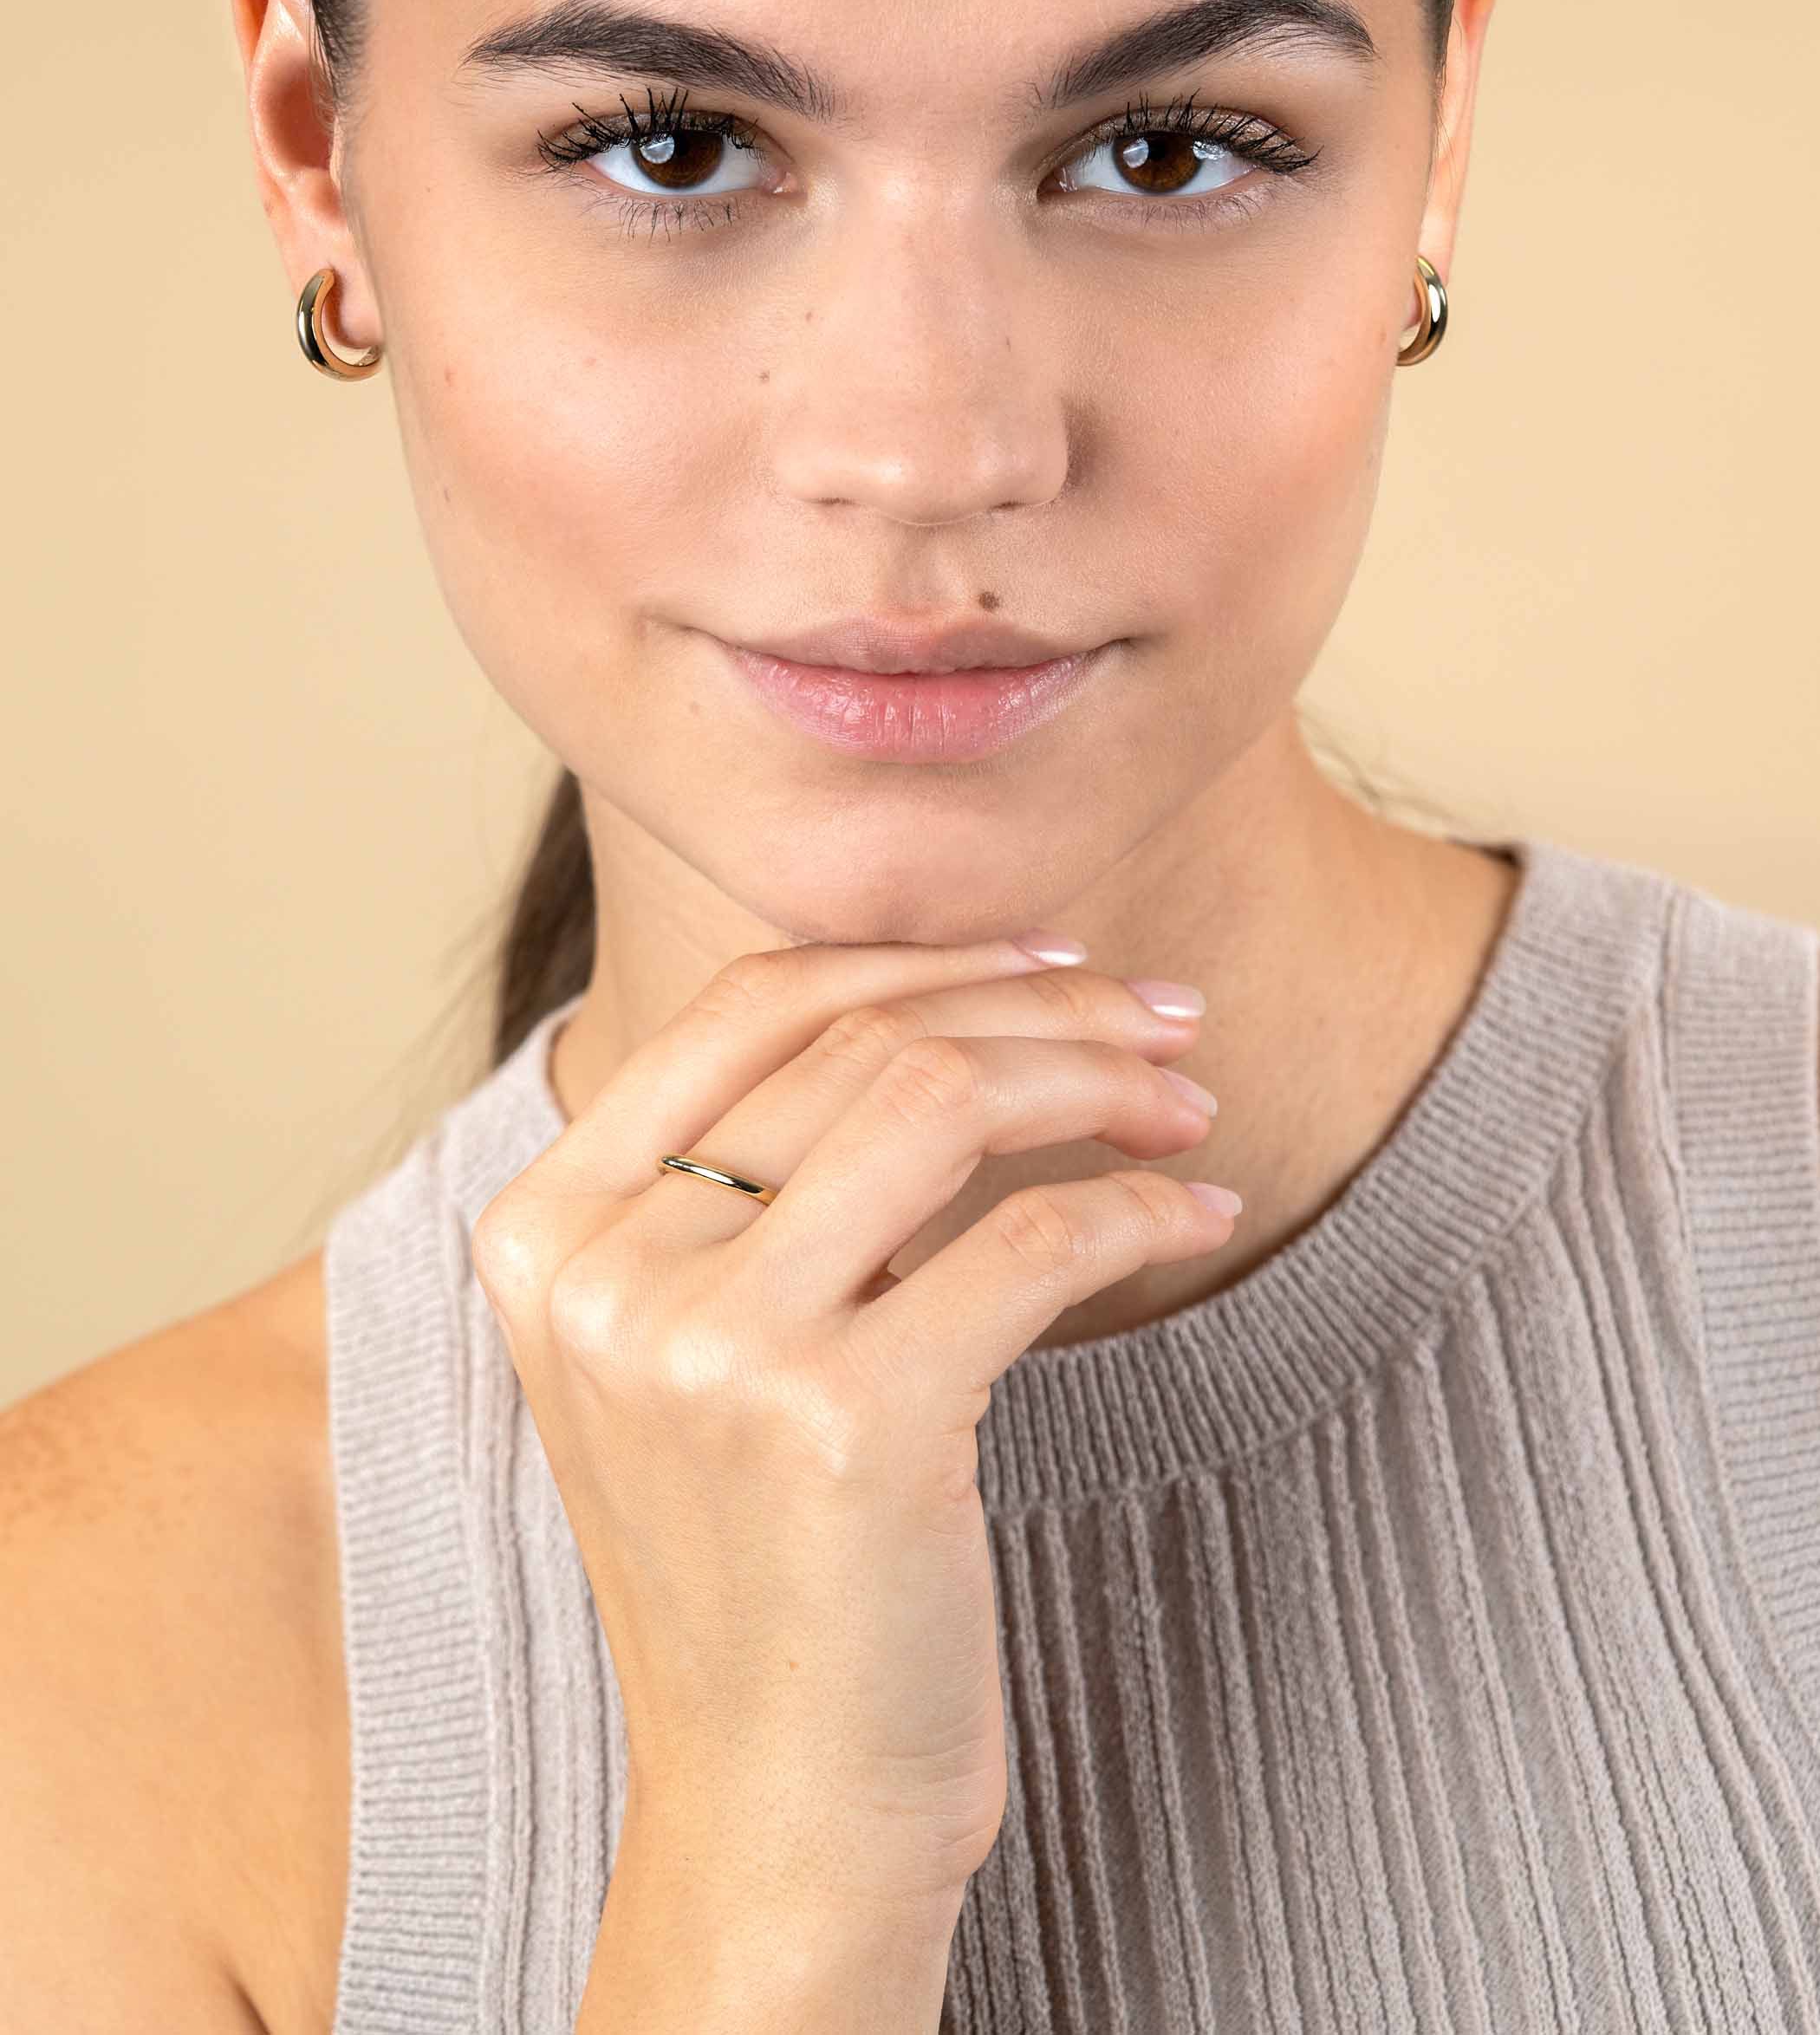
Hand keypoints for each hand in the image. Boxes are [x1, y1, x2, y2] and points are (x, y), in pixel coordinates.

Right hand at [470, 934, 1238, 1916]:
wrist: (777, 1809)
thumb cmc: (767, 1563)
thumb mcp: (692, 1346)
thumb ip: (753, 1177)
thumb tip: (952, 991)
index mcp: (546, 1230)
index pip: (748, 1003)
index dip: (920, 954)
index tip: (1050, 957)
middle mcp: (607, 1272)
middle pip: (862, 1038)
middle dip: (1045, 1006)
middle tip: (1167, 1021)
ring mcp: (714, 1345)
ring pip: (945, 1100)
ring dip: (1100, 1079)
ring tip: (1190, 1102)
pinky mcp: (846, 1423)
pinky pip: (1034, 1237)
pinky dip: (1142, 1206)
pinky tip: (1198, 1214)